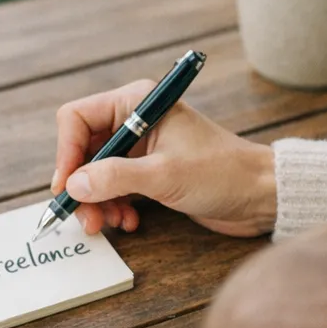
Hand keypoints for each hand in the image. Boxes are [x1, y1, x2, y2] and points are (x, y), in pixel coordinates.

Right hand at [52, 80, 276, 236]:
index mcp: (137, 103)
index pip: (77, 118)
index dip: (66, 152)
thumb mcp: (165, 175)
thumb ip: (116, 178)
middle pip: (83, 149)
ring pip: (95, 173)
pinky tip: (129, 222)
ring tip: (108, 224)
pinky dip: (114, 206)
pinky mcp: (148, 172)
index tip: (66, 187)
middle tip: (85, 217)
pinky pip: (113, 188)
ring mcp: (141, 148)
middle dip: (81, 185)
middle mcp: (135, 120)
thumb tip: (74, 185)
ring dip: (96, 201)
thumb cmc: (222, 173)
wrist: (261, 195)